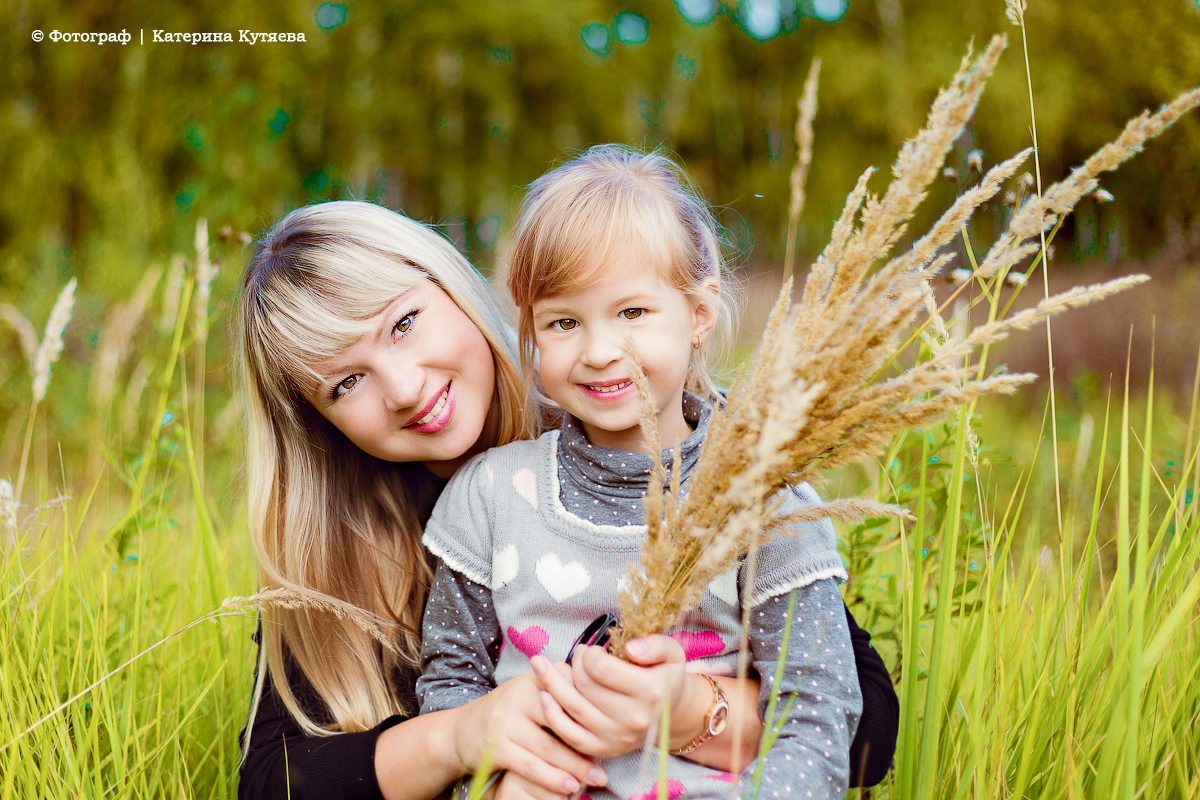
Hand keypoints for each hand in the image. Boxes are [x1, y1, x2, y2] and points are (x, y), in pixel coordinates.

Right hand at [449, 671, 607, 795]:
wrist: (462, 731)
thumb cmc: (509, 714)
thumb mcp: (530, 693)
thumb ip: (561, 693)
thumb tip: (605, 700)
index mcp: (533, 679)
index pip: (570, 689)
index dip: (593, 707)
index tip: (614, 724)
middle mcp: (518, 695)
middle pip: (562, 719)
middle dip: (588, 740)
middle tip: (611, 756)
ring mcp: (506, 721)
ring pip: (549, 747)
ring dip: (575, 766)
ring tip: (596, 778)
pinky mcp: (497, 746)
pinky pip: (531, 766)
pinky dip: (553, 778)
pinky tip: (569, 786)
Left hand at [530, 634, 687, 758]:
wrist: (671, 716)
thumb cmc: (665, 678)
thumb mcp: (673, 653)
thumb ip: (656, 644)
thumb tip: (631, 648)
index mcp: (650, 691)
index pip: (600, 668)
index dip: (588, 654)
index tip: (592, 651)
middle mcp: (634, 718)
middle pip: (584, 686)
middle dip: (573, 665)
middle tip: (576, 656)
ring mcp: (618, 737)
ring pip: (572, 708)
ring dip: (551, 684)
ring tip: (541, 666)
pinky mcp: (605, 750)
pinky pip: (570, 735)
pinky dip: (553, 715)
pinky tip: (543, 696)